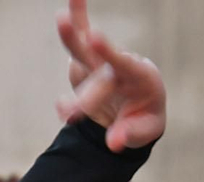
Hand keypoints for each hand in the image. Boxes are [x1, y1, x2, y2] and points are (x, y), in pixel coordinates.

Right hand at [55, 0, 165, 151]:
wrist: (135, 109)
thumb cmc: (142, 119)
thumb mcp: (142, 133)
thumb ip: (128, 135)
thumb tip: (113, 143)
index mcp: (141, 78)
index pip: (122, 65)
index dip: (108, 52)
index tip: (93, 38)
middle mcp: (120, 65)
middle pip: (98, 73)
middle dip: (82, 94)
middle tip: (65, 113)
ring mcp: (101, 61)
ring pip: (84, 47)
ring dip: (72, 34)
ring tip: (61, 18)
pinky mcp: (86, 60)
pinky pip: (80, 37)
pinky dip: (76, 16)